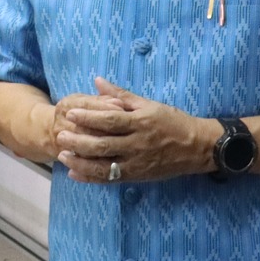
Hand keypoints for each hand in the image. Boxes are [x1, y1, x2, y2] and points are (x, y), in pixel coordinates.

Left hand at [53, 78, 219, 183]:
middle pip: (103, 144)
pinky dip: (91, 178)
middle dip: (79, 141)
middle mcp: (138, 144)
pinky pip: (110, 179)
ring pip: (104, 166)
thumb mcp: (149, 104)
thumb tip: (97, 81)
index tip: (70, 113)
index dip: (89, 117)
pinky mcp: (137, 176)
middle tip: (61, 135)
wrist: (198, 147)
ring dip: (81, 162)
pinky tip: (75, 174)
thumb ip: (121, 95)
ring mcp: (137, 163)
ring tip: (63, 155)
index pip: (110, 120)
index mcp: (141, 123)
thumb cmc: (173, 122)